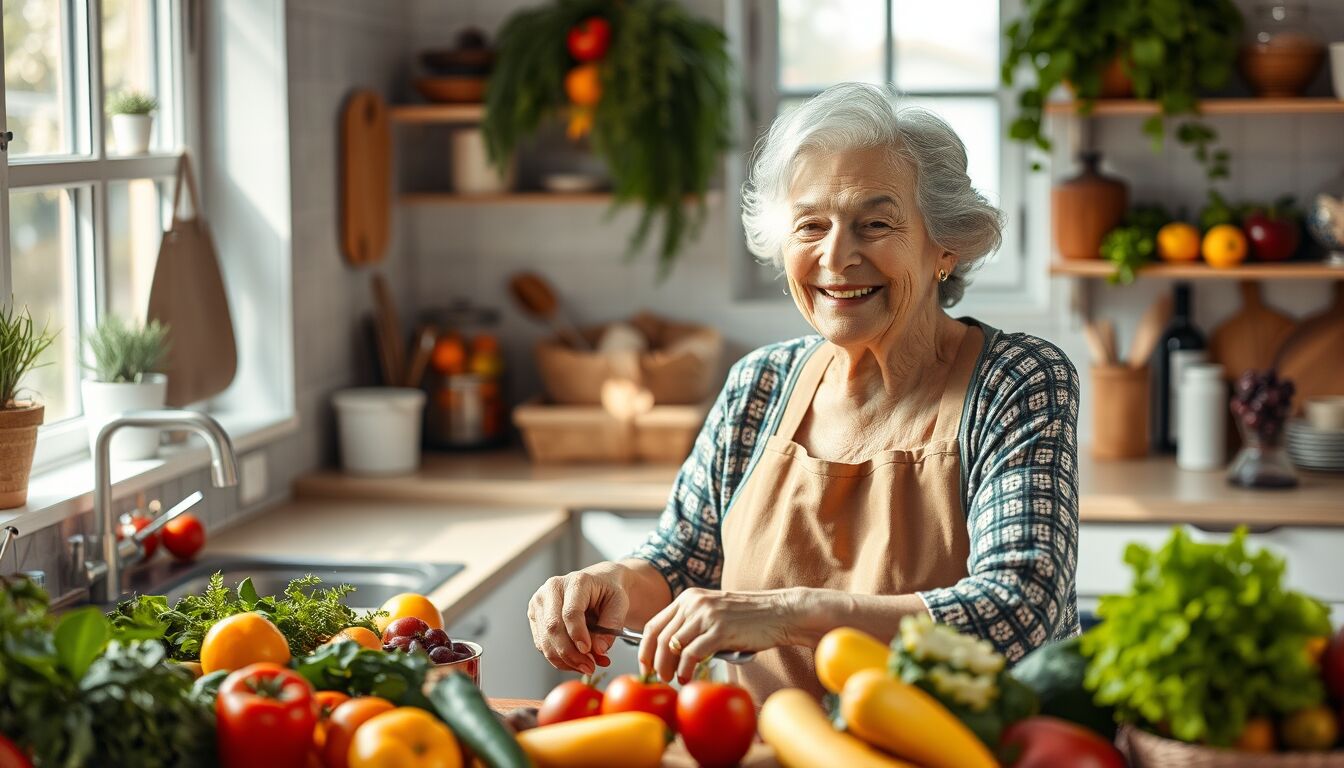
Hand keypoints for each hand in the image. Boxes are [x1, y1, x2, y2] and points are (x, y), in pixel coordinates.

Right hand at [528, 564, 630, 674]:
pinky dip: (560, 659)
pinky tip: (576, 661)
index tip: (588, 650)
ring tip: (586, 666)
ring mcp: (540, 603)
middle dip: (571, 654)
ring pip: (545, 641)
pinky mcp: (535, 618)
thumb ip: (611, 625)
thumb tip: (599, 649)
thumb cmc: (608, 591)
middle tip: (589, 667)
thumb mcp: (619, 603)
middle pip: (553, 628)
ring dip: (565, 660)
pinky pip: (543, 646)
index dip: (578, 634)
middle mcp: (552, 589)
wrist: (598, 583)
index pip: (570, 612)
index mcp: (575, 582)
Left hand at [638, 588, 798, 683]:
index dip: (645, 648)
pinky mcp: (720, 630)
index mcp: (689, 598)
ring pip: (672, 646)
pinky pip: (692, 654)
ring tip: (673, 680)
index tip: (645, 665)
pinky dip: (686, 670)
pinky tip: (688, 678)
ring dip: (668, 668)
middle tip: (657, 678)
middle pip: (660, 637)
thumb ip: (693, 624)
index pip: (654, 623)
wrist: (779, 612)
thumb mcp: (714, 613)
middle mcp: (694, 603)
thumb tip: (671, 651)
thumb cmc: (749, 618)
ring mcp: (707, 615)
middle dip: (654, 662)